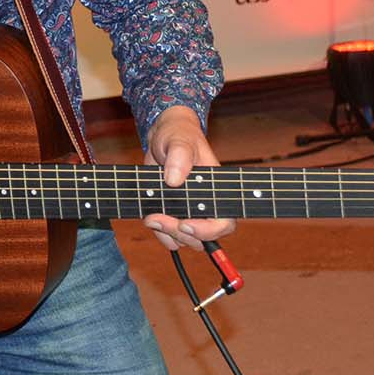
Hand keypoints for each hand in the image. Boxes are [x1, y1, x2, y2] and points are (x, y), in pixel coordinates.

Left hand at [141, 107, 233, 252]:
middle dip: (178, 232)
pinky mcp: (172, 213)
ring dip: (167, 233)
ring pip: (184, 239)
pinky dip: (159, 232)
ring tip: (151, 216)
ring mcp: (188, 211)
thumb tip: (174, 179)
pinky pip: (169, 235)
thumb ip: (179, 155)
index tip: (185, 225)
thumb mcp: (180, 140)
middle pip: (200, 237)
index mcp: (216, 191)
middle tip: (156, 218)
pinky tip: (149, 216)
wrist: (162, 138)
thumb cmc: (179, 134)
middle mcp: (204, 205)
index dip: (207, 231)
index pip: (223, 223)